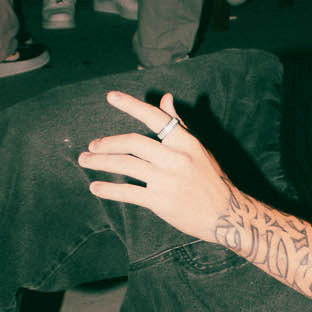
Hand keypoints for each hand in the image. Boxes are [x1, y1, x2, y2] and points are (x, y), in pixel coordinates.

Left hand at [78, 92, 237, 240]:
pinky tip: (95, 187)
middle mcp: (175, 158)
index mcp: (185, 142)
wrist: (226, 215)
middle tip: (92, 145)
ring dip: (101, 162)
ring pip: (126, 165)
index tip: (111, 97)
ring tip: (85, 161)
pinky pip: (128, 192)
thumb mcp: (197, 148)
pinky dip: (108, 189)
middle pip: (133, 143)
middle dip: (107, 143)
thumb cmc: (211, 179)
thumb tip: (165, 98)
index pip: (155, 117)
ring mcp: (167, 180)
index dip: (131, 105)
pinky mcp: (161, 201)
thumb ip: (178, 124)